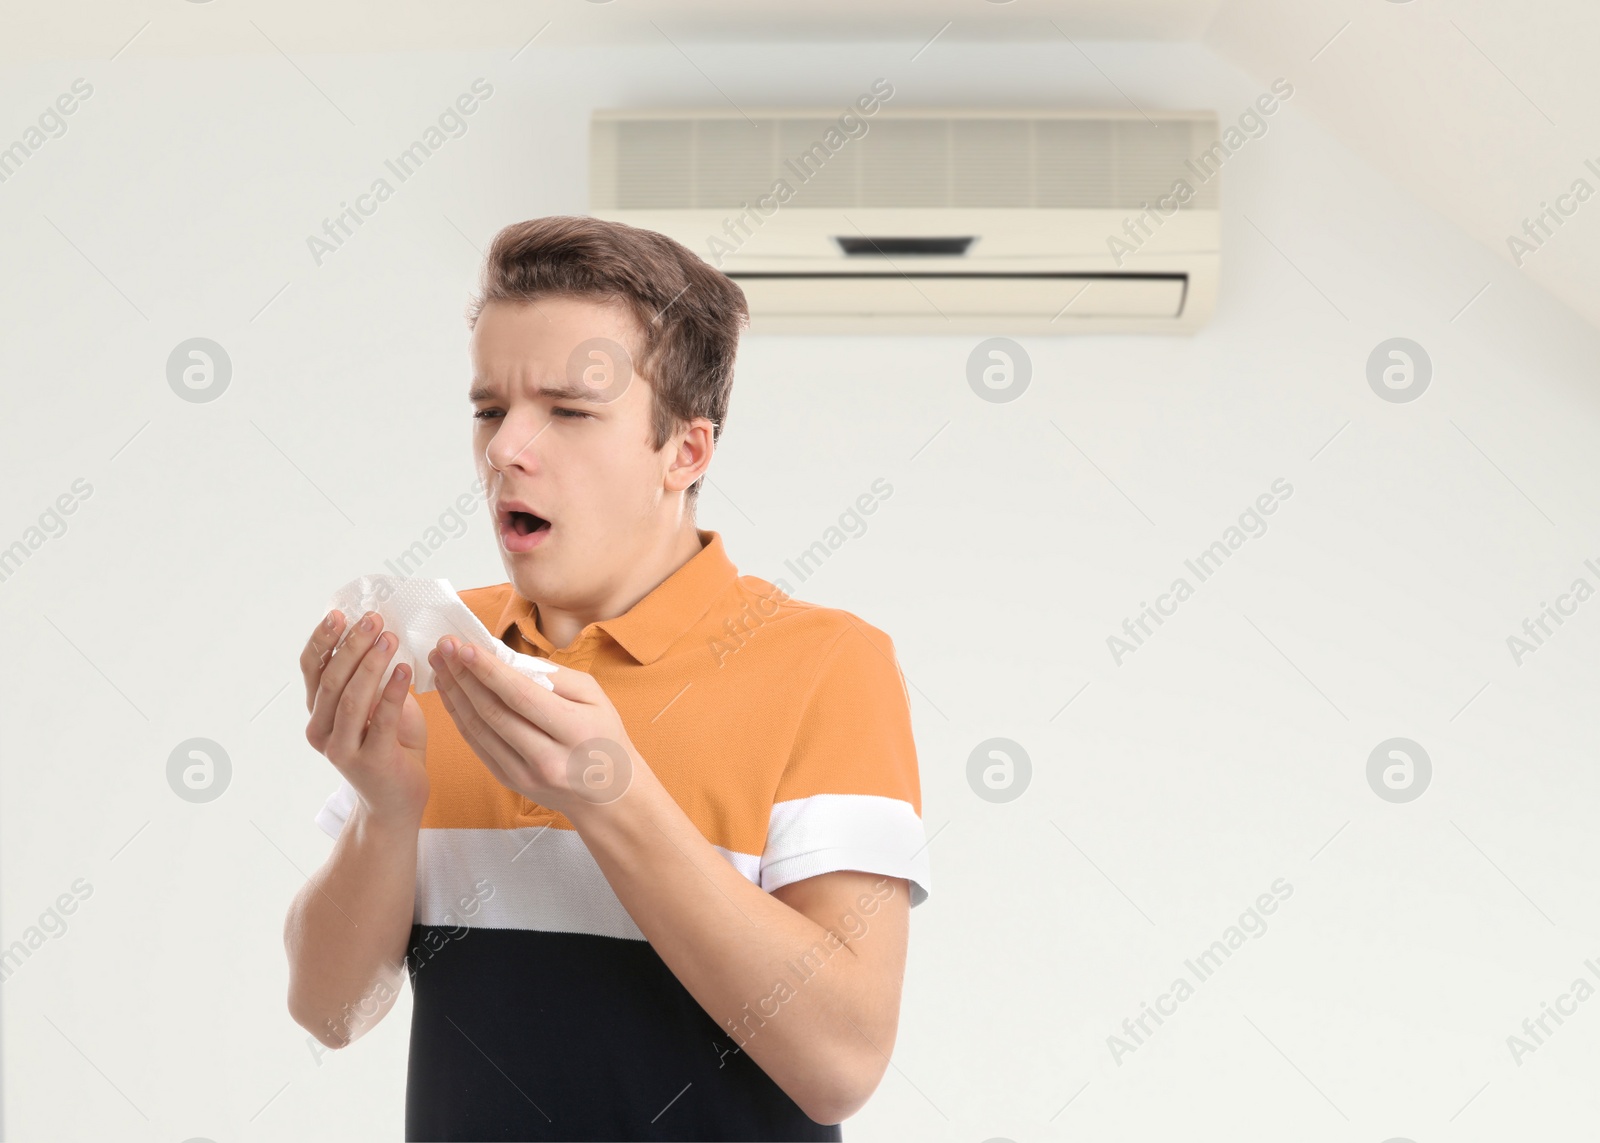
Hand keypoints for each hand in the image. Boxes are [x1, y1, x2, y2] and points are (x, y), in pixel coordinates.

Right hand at [302, 609, 428, 827]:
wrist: (397, 802)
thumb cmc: (391, 747)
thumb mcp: (378, 706)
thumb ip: (373, 678)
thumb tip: (382, 634)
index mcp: (319, 712)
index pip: (312, 668)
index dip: (323, 639)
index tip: (339, 613)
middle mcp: (322, 730)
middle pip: (331, 679)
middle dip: (351, 645)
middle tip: (373, 620)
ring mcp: (342, 749)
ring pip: (351, 699)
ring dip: (370, 664)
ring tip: (389, 638)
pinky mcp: (370, 762)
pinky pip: (380, 721)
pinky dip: (392, 692)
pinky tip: (405, 670)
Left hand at [428, 636, 637, 816]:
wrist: (609, 796)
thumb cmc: (605, 736)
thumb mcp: (596, 698)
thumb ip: (555, 676)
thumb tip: (508, 658)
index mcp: (575, 731)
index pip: (522, 696)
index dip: (489, 671)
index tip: (464, 645)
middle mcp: (548, 758)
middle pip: (494, 712)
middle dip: (463, 675)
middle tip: (444, 646)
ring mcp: (525, 775)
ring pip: (479, 729)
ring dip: (454, 693)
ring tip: (439, 663)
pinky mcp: (510, 782)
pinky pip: (477, 745)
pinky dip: (459, 716)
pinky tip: (450, 693)